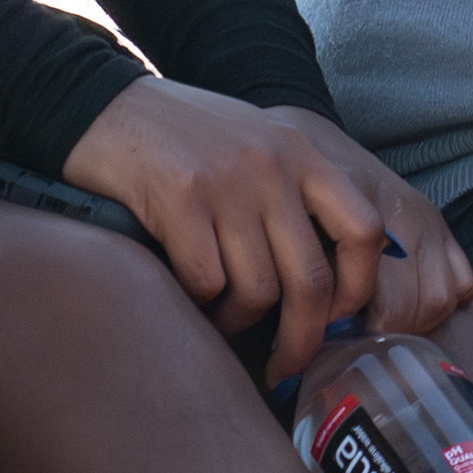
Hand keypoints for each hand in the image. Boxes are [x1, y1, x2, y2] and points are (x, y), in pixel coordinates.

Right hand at [57, 78, 453, 380]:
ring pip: (258, 292)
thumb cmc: (185, 138)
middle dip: (301, 340)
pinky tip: (188, 292)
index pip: (364, 230)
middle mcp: (273, 166)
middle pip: (312, 280)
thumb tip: (328, 284)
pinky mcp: (181, 199)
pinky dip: (201, 304)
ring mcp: (228, 182)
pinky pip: (207, 284)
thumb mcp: (257, 146)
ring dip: (239, 322)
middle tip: (286, 366)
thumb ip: (296, 195)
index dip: (360, 287)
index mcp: (301, 152)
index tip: (339, 319)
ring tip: (221, 315)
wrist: (107, 106)